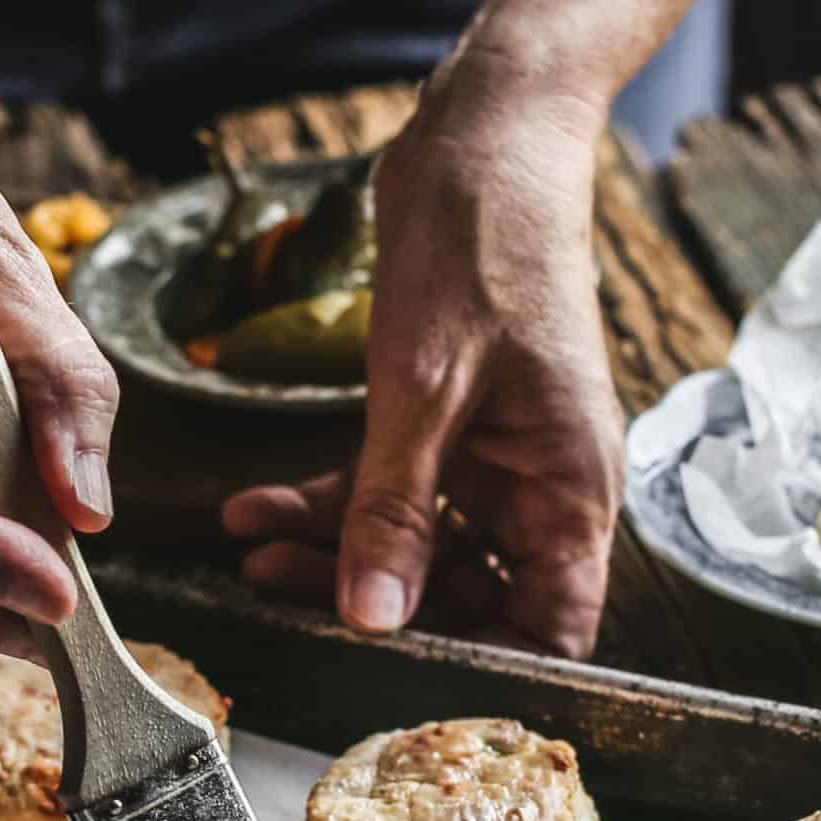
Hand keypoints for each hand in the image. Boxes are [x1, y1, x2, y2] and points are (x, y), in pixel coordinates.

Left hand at [222, 62, 624, 657]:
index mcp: (571, 488)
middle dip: (376, 607)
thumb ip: (394, 510)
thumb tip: (375, 618)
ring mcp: (488, 455)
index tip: (399, 684)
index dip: (484, 666)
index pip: (551, 626)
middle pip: (467, 594)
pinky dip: (319, 501)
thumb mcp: (424, 389)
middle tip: (286, 607)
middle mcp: (539, 484)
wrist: (482, 137)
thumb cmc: (483, 246)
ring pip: (409, 544)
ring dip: (330, 554)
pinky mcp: (441, 423)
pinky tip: (250, 508)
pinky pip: (381, 489)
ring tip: (249, 557)